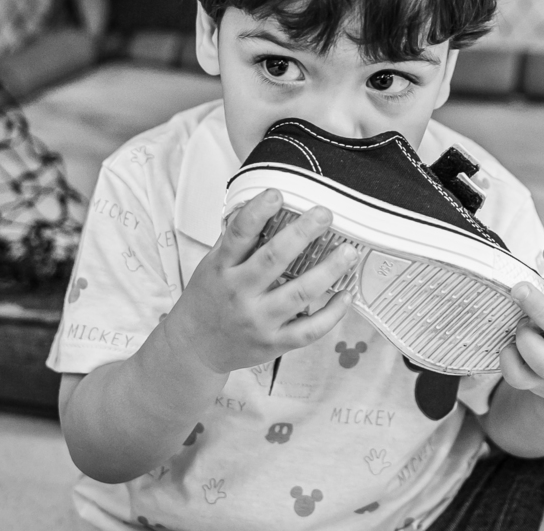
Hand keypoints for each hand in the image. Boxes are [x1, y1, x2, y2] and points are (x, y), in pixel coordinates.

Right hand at [162, 188, 357, 373]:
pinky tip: (346, 295)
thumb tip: (257, 205)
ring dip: (328, 271)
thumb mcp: (211, 266)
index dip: (257, 212)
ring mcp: (258, 320)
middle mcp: (240, 293)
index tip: (276, 194)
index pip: (239, 234)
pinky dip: (332, 313)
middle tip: (324, 215)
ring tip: (348, 252)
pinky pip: (309, 330)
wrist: (195, 348)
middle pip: (274, 259)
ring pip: (299, 293)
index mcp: (222, 268)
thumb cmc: (207, 300)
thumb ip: (234, 240)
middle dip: (303, 233)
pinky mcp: (274, 343)